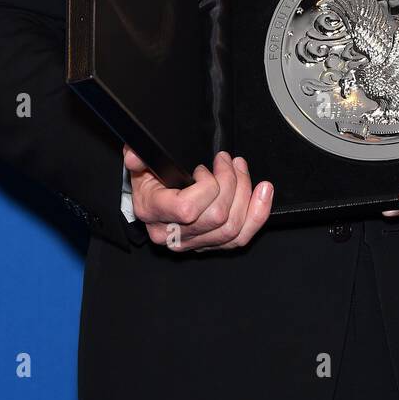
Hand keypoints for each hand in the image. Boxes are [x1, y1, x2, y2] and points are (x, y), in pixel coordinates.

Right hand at [124, 147, 273, 251]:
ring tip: (242, 169)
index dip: (206, 187)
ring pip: (232, 229)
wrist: (149, 203)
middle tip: (229, 161)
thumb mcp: (138, 165)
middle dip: (232, 183)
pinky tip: (264, 192)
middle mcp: (172, 234)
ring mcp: (193, 244)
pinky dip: (257, 214)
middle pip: (217, 218)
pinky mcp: (210, 245)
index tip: (204, 169)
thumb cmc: (148, 181)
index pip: (187, 209)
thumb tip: (134, 154)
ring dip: (245, 193)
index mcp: (153, 213)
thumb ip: (136, 156)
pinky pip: (240, 238)